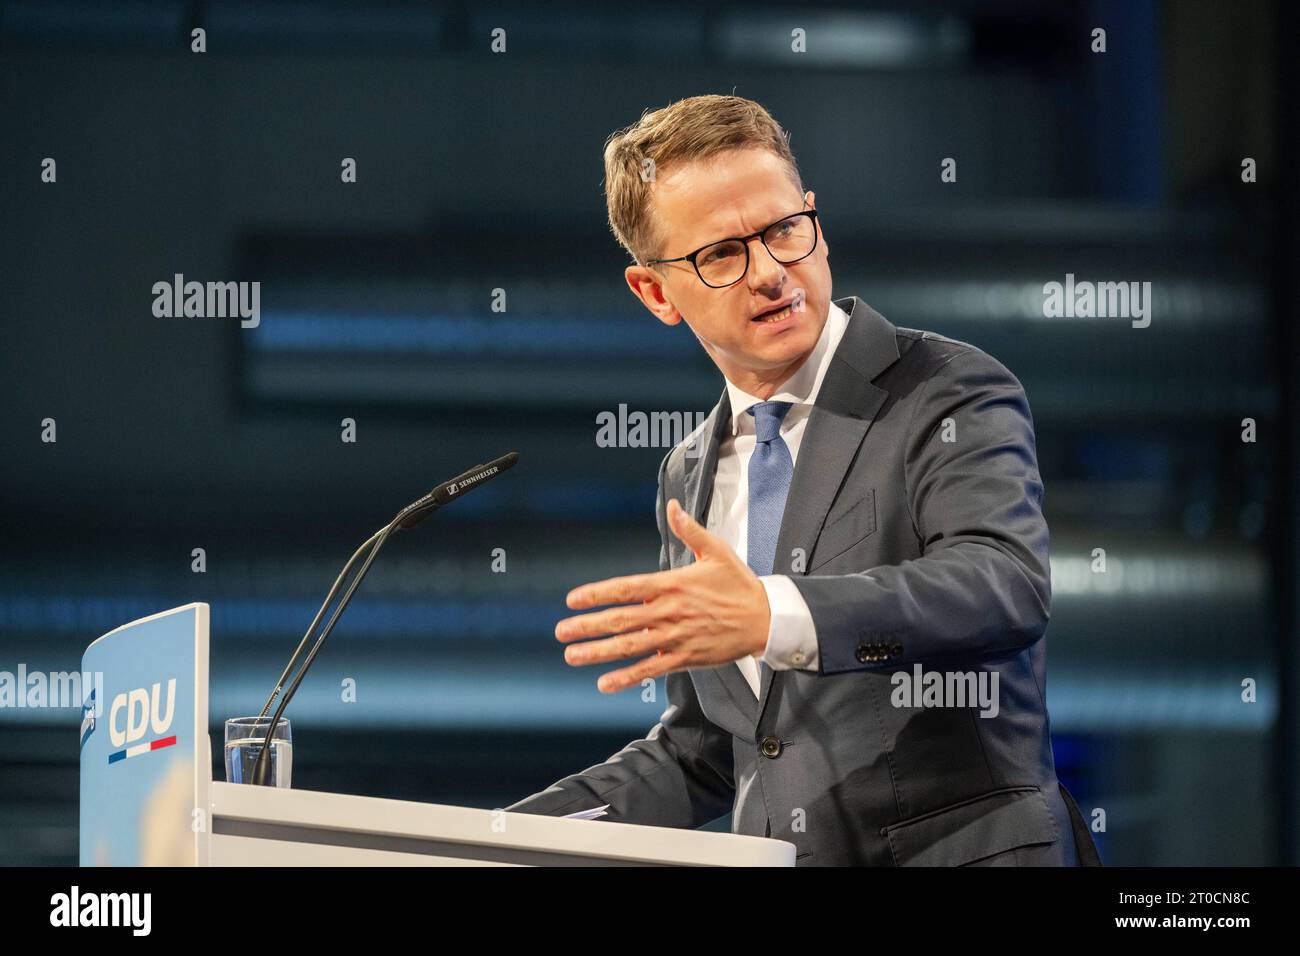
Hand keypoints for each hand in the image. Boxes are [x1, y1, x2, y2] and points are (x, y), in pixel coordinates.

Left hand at [555, 498, 771, 692]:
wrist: (766, 619)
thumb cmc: (739, 585)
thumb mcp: (716, 551)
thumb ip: (689, 530)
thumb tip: (672, 507)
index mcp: (672, 584)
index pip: (626, 588)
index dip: (597, 594)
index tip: (573, 599)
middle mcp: (669, 611)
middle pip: (621, 619)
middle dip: (588, 625)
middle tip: (561, 631)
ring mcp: (676, 637)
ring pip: (630, 646)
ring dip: (599, 652)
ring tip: (572, 656)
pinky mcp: (685, 657)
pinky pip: (651, 669)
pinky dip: (627, 677)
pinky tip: (605, 683)